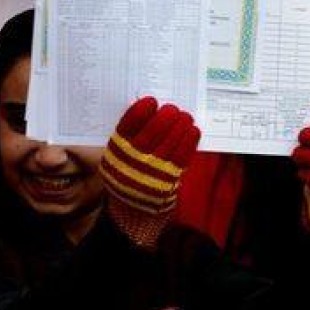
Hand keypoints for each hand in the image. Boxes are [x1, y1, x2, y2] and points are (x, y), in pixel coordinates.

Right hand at [100, 97, 199, 249]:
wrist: (133, 208)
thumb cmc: (128, 171)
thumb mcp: (119, 156)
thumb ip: (129, 136)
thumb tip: (147, 109)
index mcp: (117, 152)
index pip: (127, 127)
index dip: (140, 112)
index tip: (151, 102)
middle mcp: (134, 161)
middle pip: (152, 132)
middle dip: (165, 117)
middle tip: (172, 108)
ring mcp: (153, 170)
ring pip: (170, 142)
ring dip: (180, 125)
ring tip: (185, 116)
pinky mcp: (170, 178)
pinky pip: (183, 155)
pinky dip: (189, 140)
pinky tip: (192, 129)